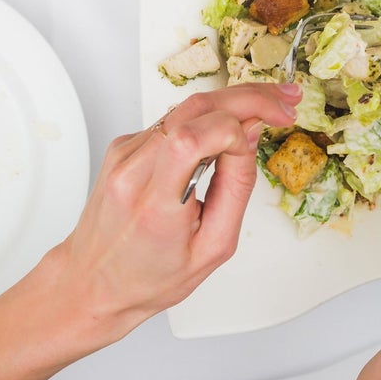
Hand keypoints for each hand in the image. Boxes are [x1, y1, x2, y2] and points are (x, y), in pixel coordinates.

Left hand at [43, 83, 299, 347]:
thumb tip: (249, 135)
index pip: (193, 138)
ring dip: (230, 103)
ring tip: (268, 107)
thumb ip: (235, 189)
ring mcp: (123, 154)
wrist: (93, 282)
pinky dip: (204, 120)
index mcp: (154, 205)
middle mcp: (132, 171)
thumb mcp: (212, 248)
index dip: (236, 130)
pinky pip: (171, 121)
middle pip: (193, 107)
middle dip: (247, 97)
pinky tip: (225, 132)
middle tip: (287, 98)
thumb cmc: (150, 277)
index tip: (263, 135)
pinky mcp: (123, 146)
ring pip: (184, 108)